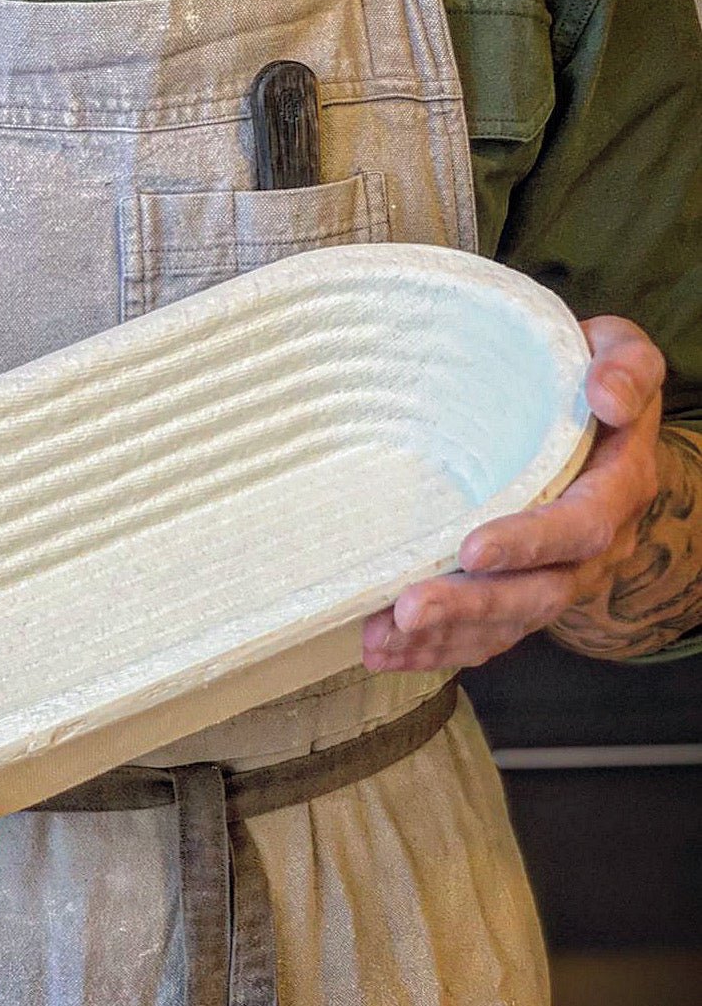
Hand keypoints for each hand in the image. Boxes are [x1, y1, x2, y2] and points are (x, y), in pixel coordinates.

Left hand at [362, 316, 663, 670]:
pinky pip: (483, 636)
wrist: (594, 429)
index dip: (530, 543)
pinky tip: (385, 653)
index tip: (472, 548)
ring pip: (504, 625)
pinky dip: (435, 648)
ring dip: (443, 638)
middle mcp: (589, 550)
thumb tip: (606, 397)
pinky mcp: (517, 597)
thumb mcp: (616, 352)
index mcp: (614, 488)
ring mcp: (553, 579)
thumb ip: (623, 365)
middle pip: (537, 594)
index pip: (580, 526)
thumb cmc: (583, 382)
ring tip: (381, 640)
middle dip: (472, 606)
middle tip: (409, 609)